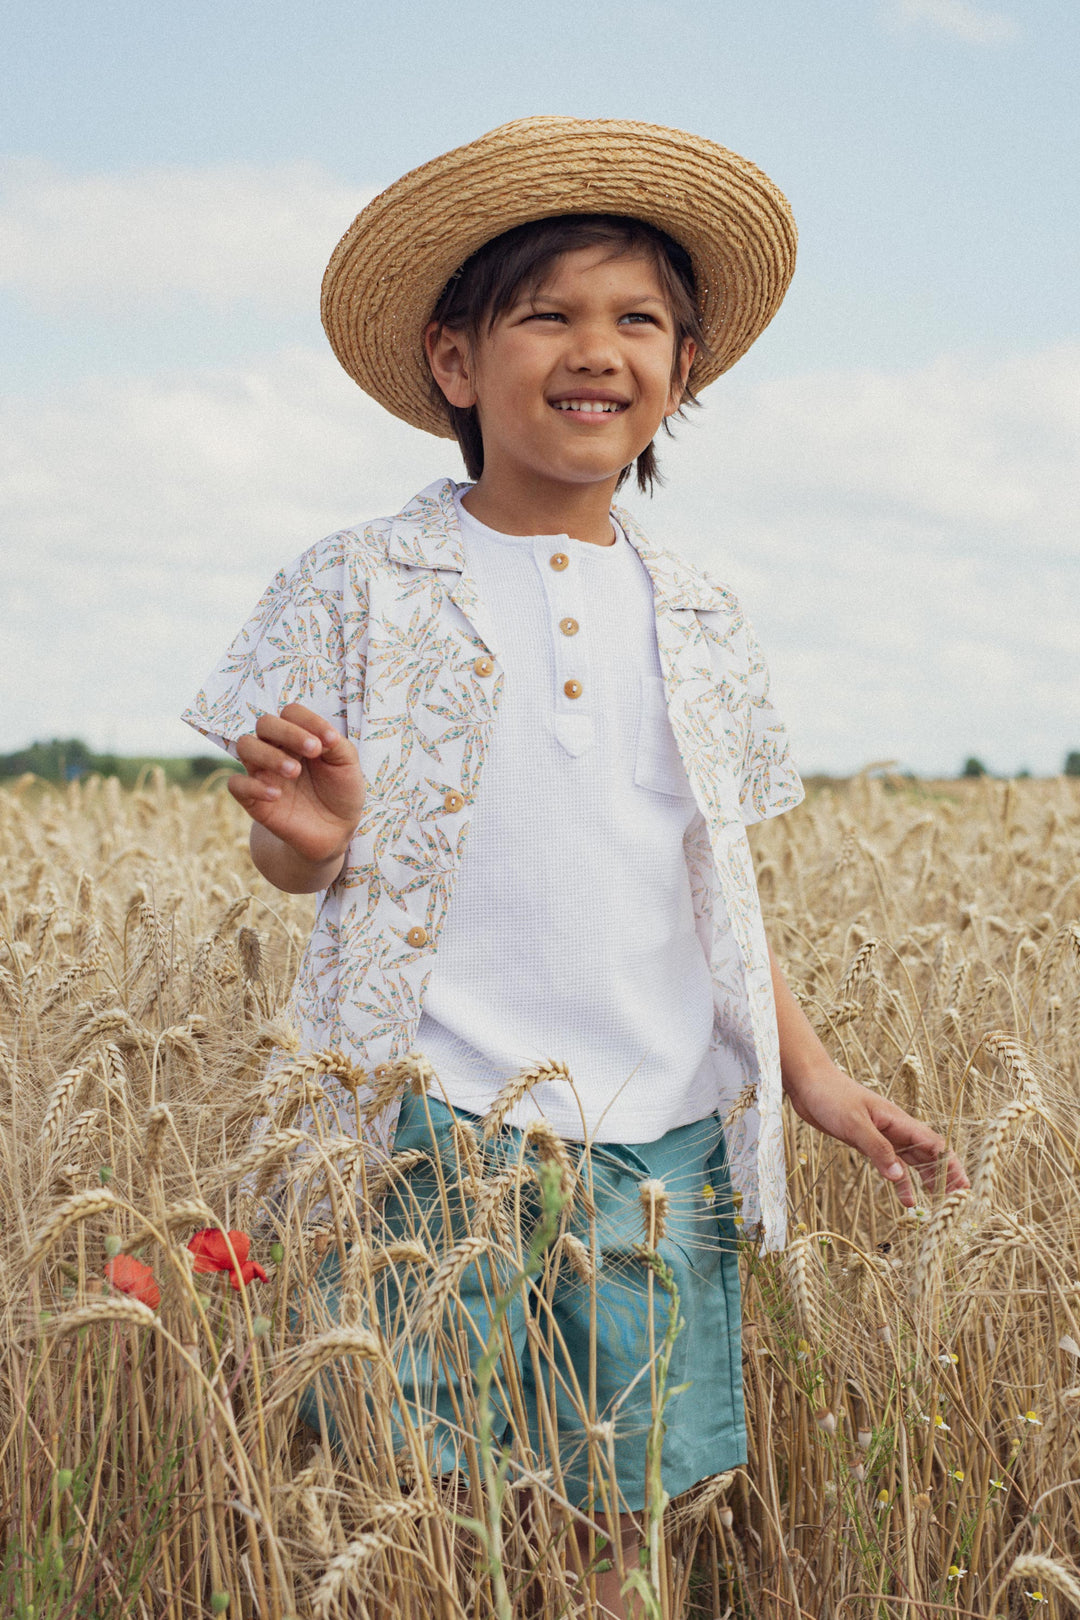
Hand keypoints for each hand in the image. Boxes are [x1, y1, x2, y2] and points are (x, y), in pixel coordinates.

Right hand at [229, 703, 364, 864]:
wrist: (335, 831)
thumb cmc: (341, 792)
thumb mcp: (348, 765)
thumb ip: (336, 744)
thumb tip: (323, 734)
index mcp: (298, 736)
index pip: (291, 712)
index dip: (309, 720)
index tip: (330, 741)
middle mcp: (276, 749)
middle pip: (265, 723)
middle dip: (288, 732)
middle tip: (313, 751)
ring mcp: (263, 773)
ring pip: (245, 746)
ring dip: (269, 755)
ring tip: (294, 772)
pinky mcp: (254, 800)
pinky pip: (236, 785)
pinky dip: (253, 786)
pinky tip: (277, 795)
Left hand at [785, 1063, 969, 1207]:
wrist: (808, 1083)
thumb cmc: (831, 1096)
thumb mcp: (854, 1123)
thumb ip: (877, 1149)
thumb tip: (900, 1177)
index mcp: (898, 1120)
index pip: (933, 1144)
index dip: (950, 1164)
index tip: (963, 1185)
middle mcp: (895, 1128)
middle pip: (928, 1154)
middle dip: (945, 1175)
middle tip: (958, 1200)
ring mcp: (882, 1135)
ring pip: (912, 1161)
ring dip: (926, 1180)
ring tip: (938, 1204)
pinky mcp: (867, 1142)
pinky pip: (890, 1164)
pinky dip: (900, 1181)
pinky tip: (906, 1199)